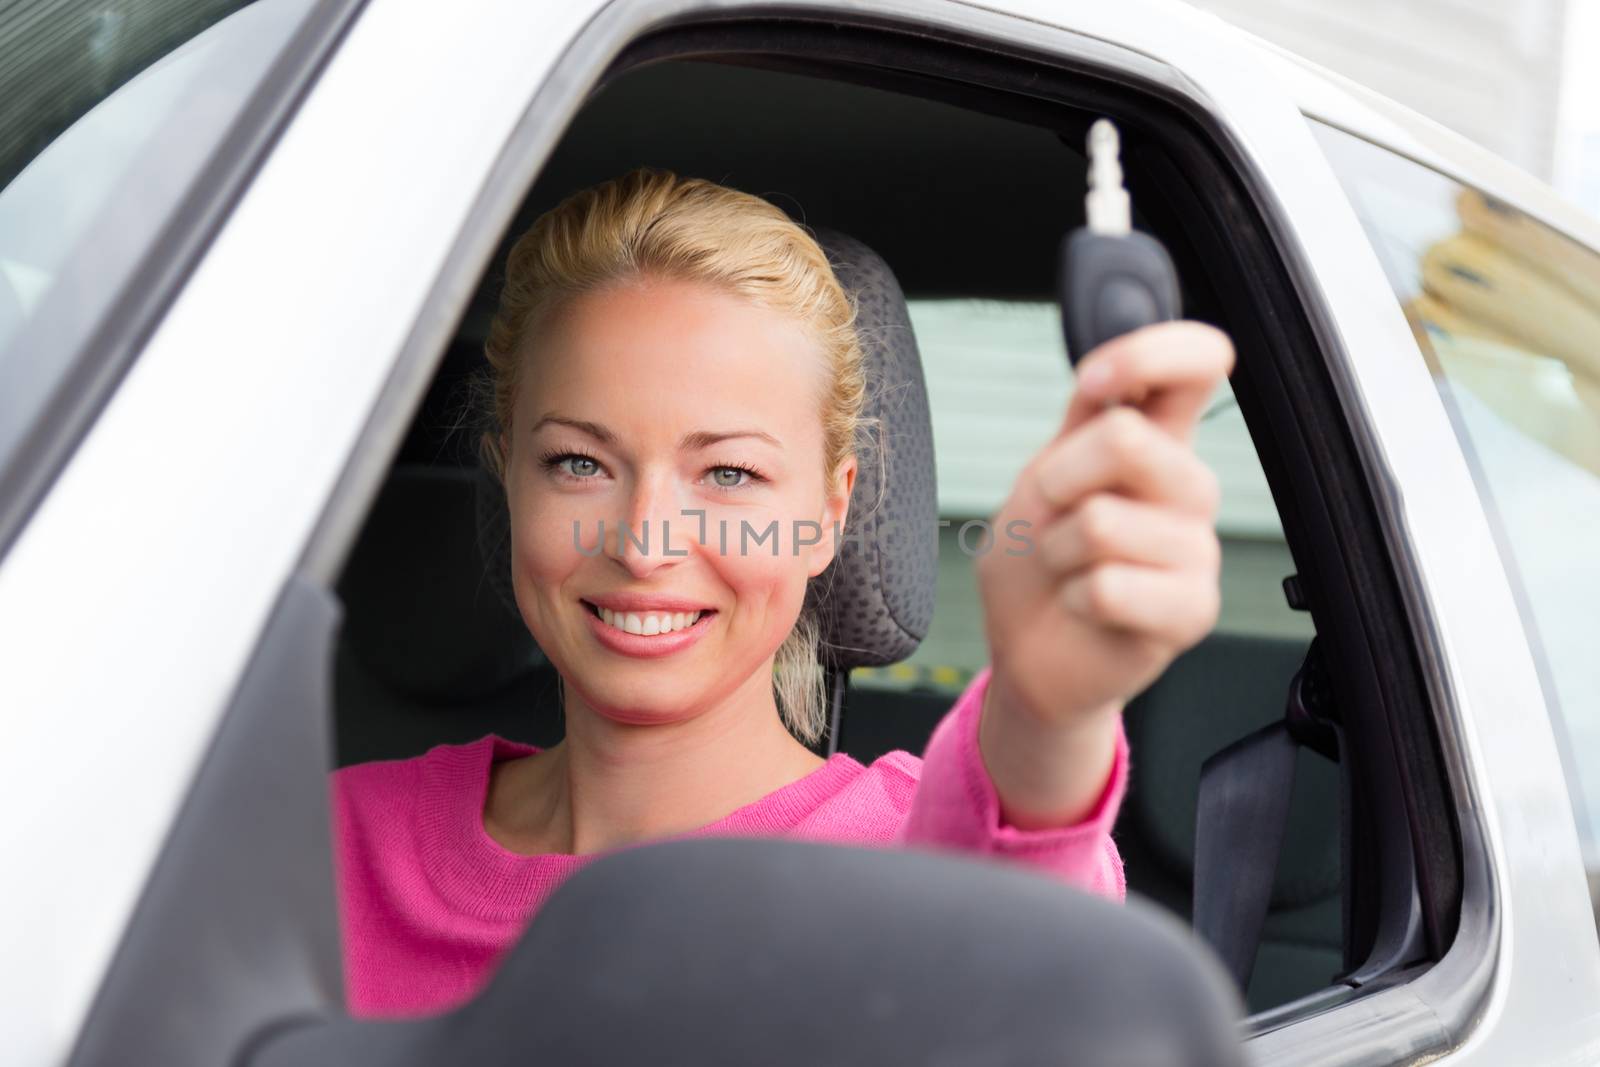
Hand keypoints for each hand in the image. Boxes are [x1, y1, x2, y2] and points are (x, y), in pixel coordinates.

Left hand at [974, 321, 1233, 825]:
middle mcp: (1187, 489)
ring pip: (1104, 520)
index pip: (1198, 362)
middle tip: (1052, 517)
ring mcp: (1197, 551)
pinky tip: (1083, 608)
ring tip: (1069, 570)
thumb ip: (1083, 418)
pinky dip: (1072, 598)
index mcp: (1158, 442)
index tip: (1094, 382)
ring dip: (1056, 550)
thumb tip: (1109, 369)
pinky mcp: (1192, 611)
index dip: (1150, 353)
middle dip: (1058, 480)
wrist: (1028, 655)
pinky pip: (1110, 586)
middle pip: (1127, 439)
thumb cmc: (1036, 563)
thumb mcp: (1045, 475)